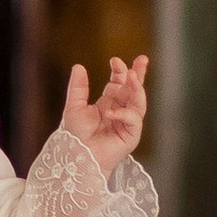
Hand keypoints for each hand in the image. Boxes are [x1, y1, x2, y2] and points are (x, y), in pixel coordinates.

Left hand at [62, 54, 148, 176]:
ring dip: (137, 88)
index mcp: (109, 102)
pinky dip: (123, 114)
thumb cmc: (75, 135)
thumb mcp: (74, 106)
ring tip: (132, 75)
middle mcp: (121, 110)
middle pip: (134, 89)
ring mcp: (127, 123)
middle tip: (142, 60)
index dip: (120, 70)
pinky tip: (110, 112)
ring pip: (138, 102)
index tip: (114, 60)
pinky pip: (133, 120)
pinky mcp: (131, 135)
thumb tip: (78, 66)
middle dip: (138, 74)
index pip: (119, 82)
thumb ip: (78, 87)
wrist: (78, 157)